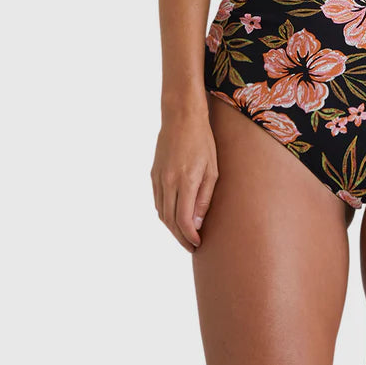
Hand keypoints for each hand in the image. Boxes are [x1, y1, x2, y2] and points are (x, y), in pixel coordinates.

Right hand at [150, 107, 217, 252]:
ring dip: (171, 228)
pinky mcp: (153, 175)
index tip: (198, 244)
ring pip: (161, 213)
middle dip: (180, 237)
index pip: (183, 220)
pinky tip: (174, 217)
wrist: (181, 118)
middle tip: (192, 246)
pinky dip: (164, 214)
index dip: (190, 237)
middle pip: (170, 221)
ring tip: (184, 236)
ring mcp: (158, 179)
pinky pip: (157, 201)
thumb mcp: (212, 169)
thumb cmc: (203, 141)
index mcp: (185, 182)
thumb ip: (204, 198)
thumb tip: (198, 224)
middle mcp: (168, 183)